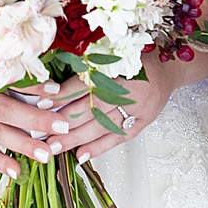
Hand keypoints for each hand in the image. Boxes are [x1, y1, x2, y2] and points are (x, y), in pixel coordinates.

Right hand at [0, 61, 79, 179]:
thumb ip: (7, 66)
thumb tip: (42, 75)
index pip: (5, 79)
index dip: (31, 84)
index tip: (56, 90)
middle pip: (3, 110)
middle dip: (34, 120)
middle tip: (61, 127)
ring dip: (21, 145)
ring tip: (45, 155)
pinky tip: (17, 171)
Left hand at [46, 68, 176, 162]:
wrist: (168, 67)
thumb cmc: (136, 57)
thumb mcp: (110, 52)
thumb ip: (86, 67)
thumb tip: (53, 85)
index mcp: (118, 66)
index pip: (84, 82)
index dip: (62, 93)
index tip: (41, 101)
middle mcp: (127, 89)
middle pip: (90, 109)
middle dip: (62, 122)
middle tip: (39, 132)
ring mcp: (137, 108)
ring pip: (100, 126)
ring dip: (75, 138)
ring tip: (54, 146)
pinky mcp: (143, 121)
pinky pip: (118, 137)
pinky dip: (98, 147)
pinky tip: (80, 154)